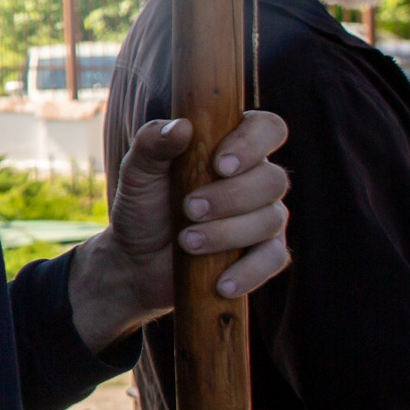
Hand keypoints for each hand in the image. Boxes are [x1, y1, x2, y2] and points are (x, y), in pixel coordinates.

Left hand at [96, 113, 290, 322]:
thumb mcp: (137, 174)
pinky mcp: (263, 253)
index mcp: (231, 148)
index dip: (252, 143)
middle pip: (272, 179)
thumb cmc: (143, 207)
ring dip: (228, 233)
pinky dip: (248, 271)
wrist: (136, 260)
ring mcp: (264, 217)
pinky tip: (220, 282)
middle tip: (188, 209)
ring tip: (188, 242)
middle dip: (230, 197)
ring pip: (271, 219)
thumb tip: (181, 126)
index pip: (267, 129)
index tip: (219, 165)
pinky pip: (274, 259)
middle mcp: (256, 179)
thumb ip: (152, 145)